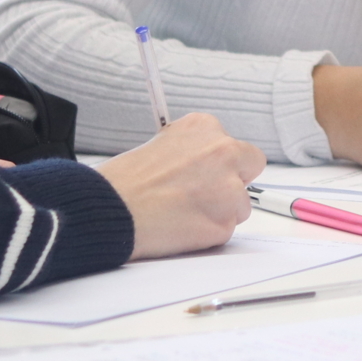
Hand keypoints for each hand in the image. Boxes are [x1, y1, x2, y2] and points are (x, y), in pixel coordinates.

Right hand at [93, 113, 264, 259]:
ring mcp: (228, 189)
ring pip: (239, 204)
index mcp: (205, 127)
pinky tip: (180, 228)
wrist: (111, 209)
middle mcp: (223, 152)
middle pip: (250, 167)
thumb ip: (193, 151)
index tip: (205, 173)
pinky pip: (225, 230)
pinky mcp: (224, 223)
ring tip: (182, 214)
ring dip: (219, 211)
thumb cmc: (124, 180)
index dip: (221, 162)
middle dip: (233, 181)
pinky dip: (207, 233)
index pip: (234, 145)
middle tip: (204, 195)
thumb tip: (204, 166)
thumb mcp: (161, 144)